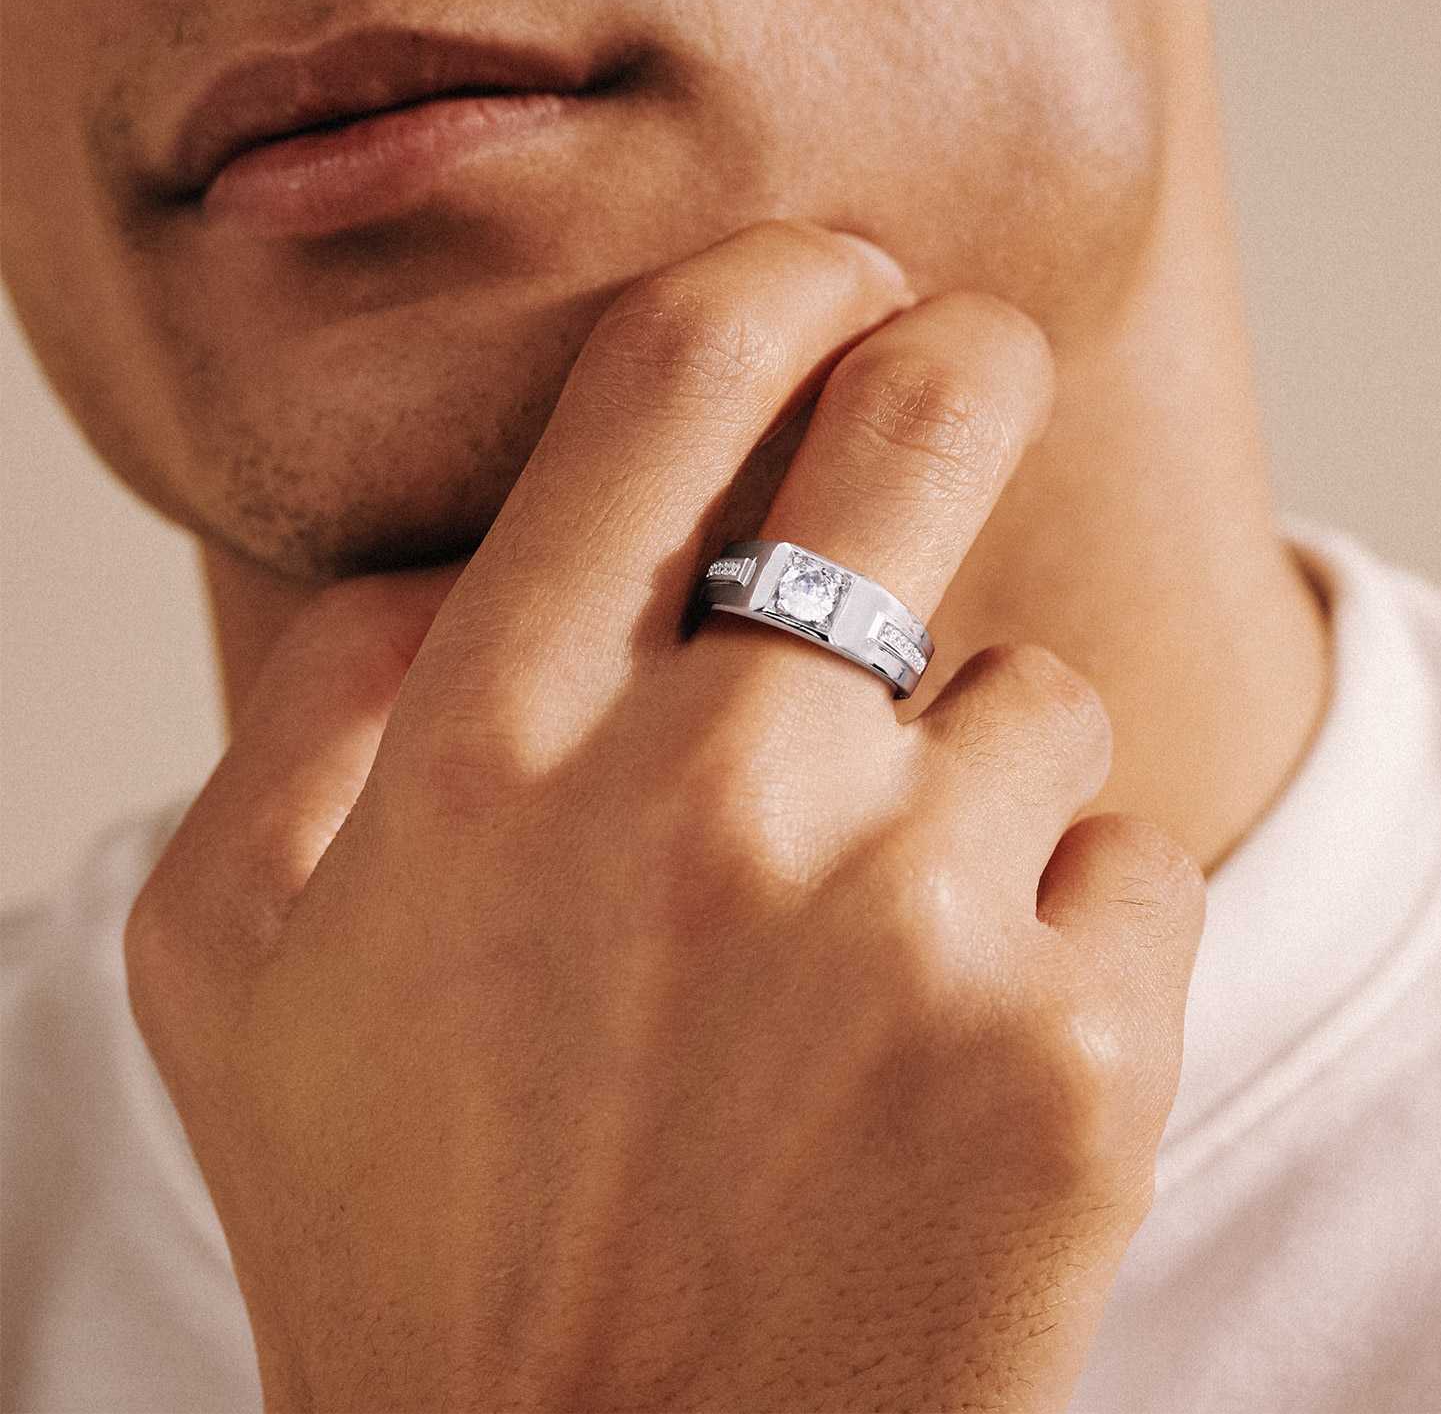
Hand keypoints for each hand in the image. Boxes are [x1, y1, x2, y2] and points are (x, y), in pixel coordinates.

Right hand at [125, 219, 1205, 1412]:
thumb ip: (314, 709)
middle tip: (963, 366)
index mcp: (491, 743)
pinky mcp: (1076, 1057)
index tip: (834, 278)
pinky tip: (960, 1050)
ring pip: (1030, 696)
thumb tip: (455, 553)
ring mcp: (909, 920)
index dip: (782, 281)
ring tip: (871, 944)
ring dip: (970, 776)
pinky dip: (1070, 925)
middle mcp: (707, 793)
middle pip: (917, 420)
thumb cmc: (412, 1238)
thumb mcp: (232, 963)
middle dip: (958, 361)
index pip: (678, 375)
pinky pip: (1132, 861)